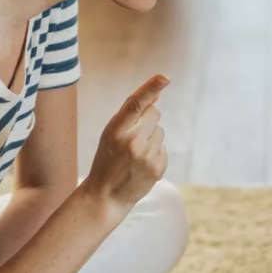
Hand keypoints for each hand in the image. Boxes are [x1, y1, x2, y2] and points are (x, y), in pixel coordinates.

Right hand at [83, 75, 169, 206]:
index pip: (135, 104)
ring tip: (134, 154)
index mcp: (116, 130)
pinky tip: (141, 164)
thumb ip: (132, 114)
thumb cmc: (107, 159)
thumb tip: (157, 96)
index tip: (165, 77)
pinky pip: (163, 148)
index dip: (151, 88)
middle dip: (147, 120)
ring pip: (160, 131)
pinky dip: (155, 153)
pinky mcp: (158, 167)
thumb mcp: (111, 134)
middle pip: (155, 113)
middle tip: (132, 137)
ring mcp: (146, 156)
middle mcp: (132, 142)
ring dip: (151, 138)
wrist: (106, 195)